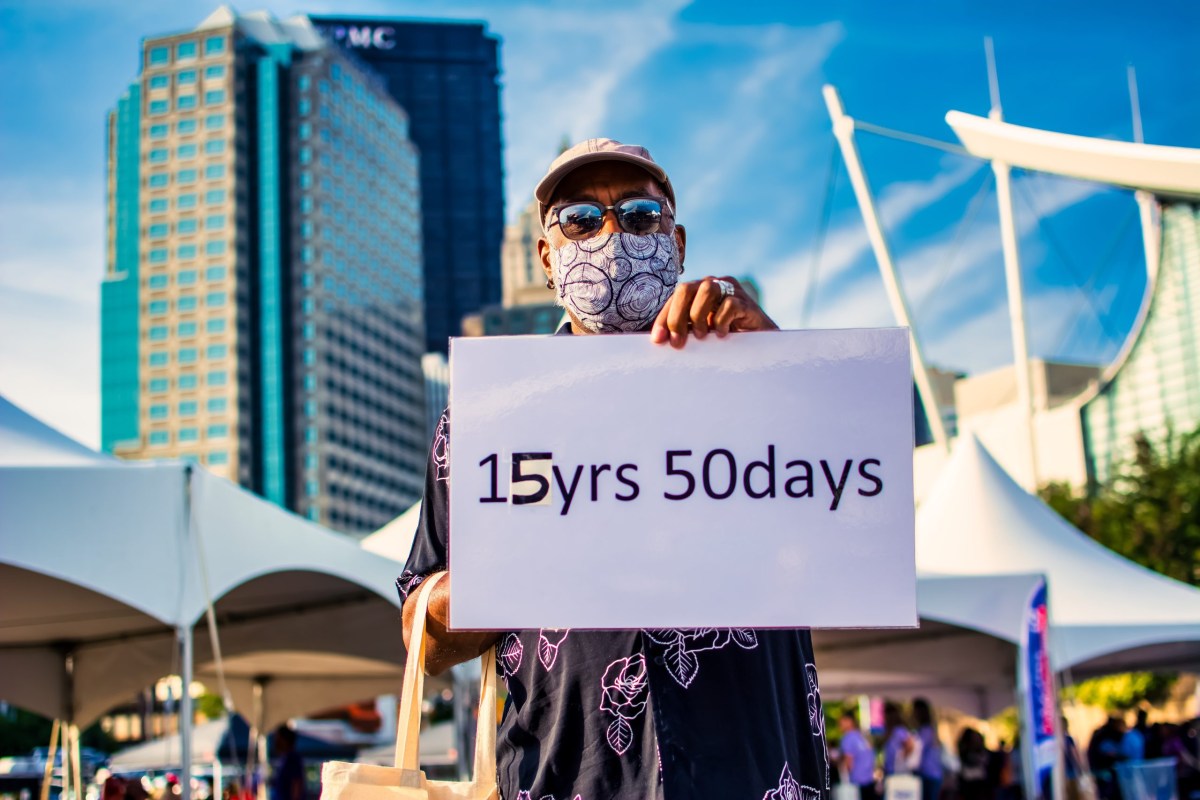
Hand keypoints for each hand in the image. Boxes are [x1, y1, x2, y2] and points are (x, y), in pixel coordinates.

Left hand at [650, 276, 776, 348]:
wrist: (760, 344)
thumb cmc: (725, 337)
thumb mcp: (700, 333)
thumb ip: (683, 330)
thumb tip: (659, 339)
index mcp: (697, 291)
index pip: (674, 298)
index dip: (664, 318)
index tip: (658, 340)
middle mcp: (712, 285)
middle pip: (686, 288)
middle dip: (677, 316)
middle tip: (678, 341)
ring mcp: (731, 290)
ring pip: (707, 289)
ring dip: (699, 315)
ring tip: (702, 335)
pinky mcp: (747, 302)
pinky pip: (730, 304)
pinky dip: (722, 320)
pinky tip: (722, 334)